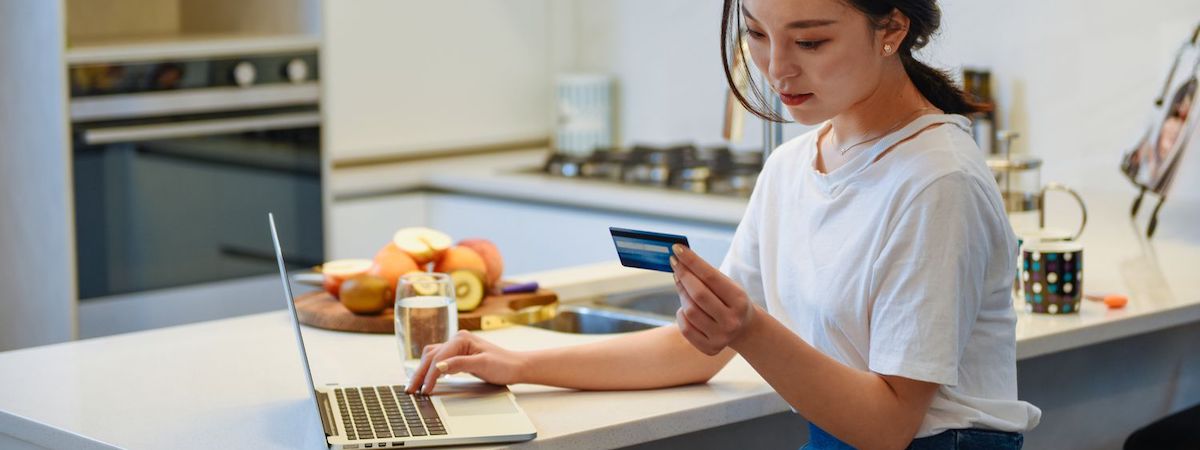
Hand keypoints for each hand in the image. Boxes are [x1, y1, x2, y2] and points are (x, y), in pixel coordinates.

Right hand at [405, 330, 527, 394]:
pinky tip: (426, 378)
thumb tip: (439, 366)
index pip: (438, 358)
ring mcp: (458, 346)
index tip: (424, 390)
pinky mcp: (459, 354)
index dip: (429, 375)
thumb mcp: (482, 365)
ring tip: (414, 386)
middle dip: (420, 373)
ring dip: (422, 370)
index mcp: (461, 339)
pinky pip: (439, 360)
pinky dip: (430, 369)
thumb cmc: (504, 365)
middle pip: (431, 356)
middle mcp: (457, 340)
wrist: (517, 367)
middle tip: (410, 390)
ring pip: (433, 357)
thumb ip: (459, 364)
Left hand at [670, 244, 757, 355]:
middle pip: (698, 295)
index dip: (692, 261)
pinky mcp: (710, 348)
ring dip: (682, 295)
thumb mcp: (728, 286)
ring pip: (689, 311)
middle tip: (674, 263)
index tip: (676, 248)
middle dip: (683, 276)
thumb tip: (679, 260)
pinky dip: (681, 315)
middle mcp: (732, 321)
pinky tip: (686, 309)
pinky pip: (685, 328)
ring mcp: (721, 337)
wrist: (745, 330)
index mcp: (740, 300)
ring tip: (683, 286)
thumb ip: (707, 275)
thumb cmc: (731, 301)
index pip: (711, 277)